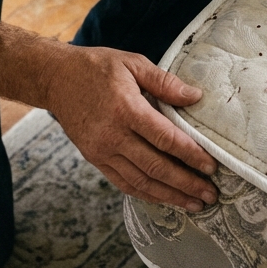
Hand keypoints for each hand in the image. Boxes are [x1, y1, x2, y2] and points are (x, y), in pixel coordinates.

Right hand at [43, 44, 218, 211]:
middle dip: (186, 184)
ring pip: (141, 182)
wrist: (55, 79)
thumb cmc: (96, 67)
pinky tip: (165, 199)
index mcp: (126, 109)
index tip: (211, 167)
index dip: (191, 155)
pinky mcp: (94, 159)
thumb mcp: (132, 63)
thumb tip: (195, 97)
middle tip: (211, 195)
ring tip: (194, 204)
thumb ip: (164, 82)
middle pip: (156, 167)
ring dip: (170, 196)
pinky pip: (123, 183)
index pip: (165, 139)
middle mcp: (113, 135)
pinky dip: (146, 194)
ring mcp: (101, 151)